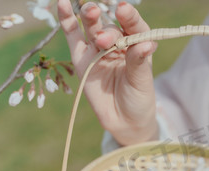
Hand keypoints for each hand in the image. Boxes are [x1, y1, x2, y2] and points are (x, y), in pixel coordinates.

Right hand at [57, 0, 157, 144]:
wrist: (123, 121)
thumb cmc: (138, 98)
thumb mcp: (141, 82)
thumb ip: (138, 62)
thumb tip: (145, 44)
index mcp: (137, 45)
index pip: (134, 26)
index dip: (129, 17)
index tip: (123, 10)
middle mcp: (118, 43)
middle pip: (111, 28)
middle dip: (108, 31)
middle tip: (104, 39)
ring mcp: (98, 49)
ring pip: (93, 28)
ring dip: (90, 17)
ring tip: (90, 12)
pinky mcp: (81, 57)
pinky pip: (73, 36)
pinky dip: (67, 20)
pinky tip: (63, 5)